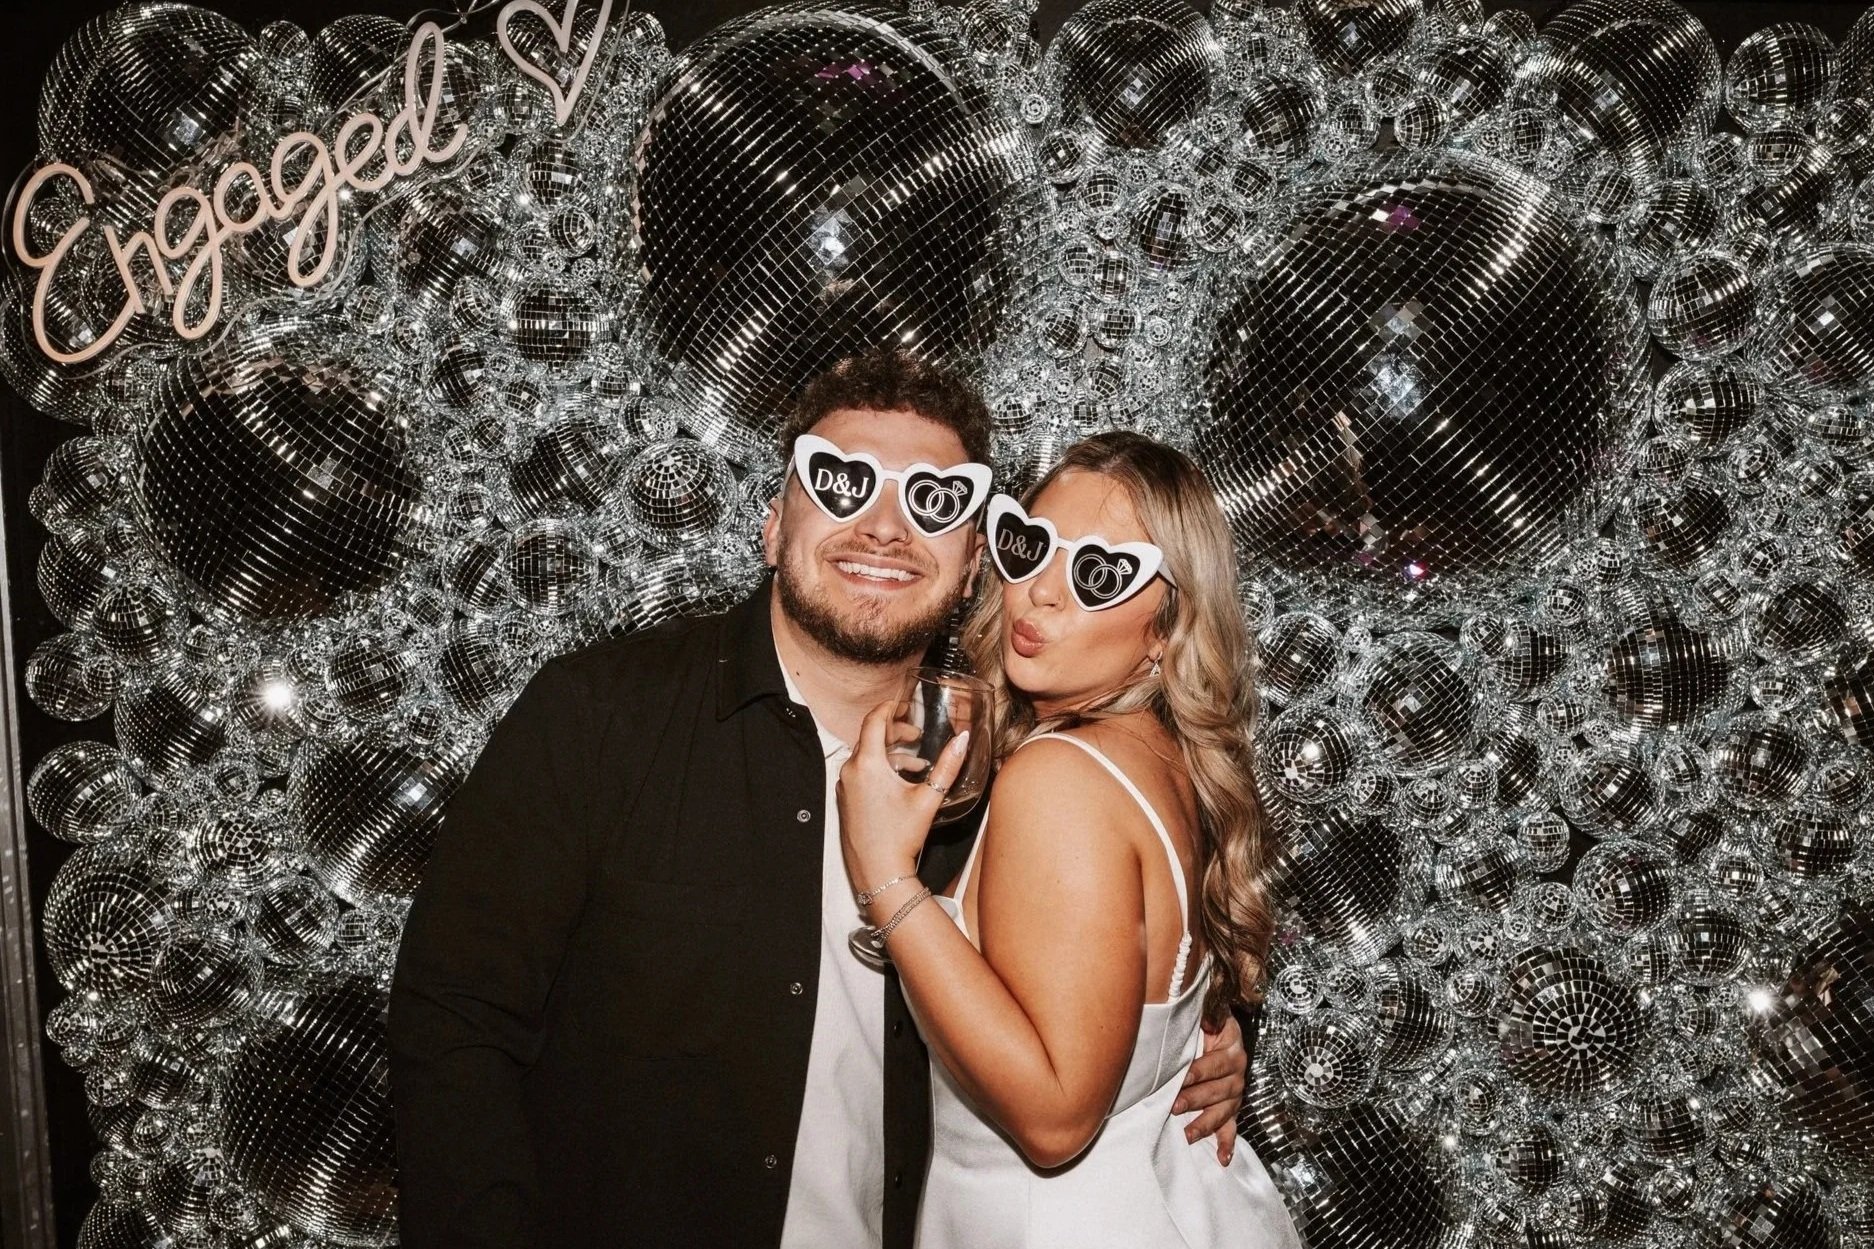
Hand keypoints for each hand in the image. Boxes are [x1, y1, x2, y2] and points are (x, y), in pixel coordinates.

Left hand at [837, 700, 970, 914]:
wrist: (878, 872)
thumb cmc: (900, 837)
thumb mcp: (929, 798)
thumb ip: (947, 765)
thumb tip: (963, 738)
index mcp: (867, 765)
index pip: (874, 721)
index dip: (889, 708)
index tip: (903, 704)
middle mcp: (851, 772)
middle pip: (870, 738)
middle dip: (895, 732)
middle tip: (916, 734)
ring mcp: (845, 788)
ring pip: (867, 757)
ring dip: (891, 755)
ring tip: (917, 764)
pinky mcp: (846, 801)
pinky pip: (861, 774)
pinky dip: (880, 770)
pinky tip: (901, 784)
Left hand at [1172, 1011, 1245, 1165]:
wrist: (1223, 1036)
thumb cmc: (1209, 1026)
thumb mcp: (1211, 1016)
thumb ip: (1209, 1015)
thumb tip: (1207, 1017)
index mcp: (1232, 1050)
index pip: (1215, 1064)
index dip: (1198, 1071)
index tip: (1182, 1077)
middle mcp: (1237, 1074)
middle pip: (1217, 1090)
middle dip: (1195, 1100)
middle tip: (1174, 1106)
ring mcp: (1235, 1094)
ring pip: (1222, 1112)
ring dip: (1205, 1124)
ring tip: (1188, 1135)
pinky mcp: (1232, 1109)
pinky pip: (1231, 1128)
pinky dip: (1227, 1144)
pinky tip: (1222, 1158)